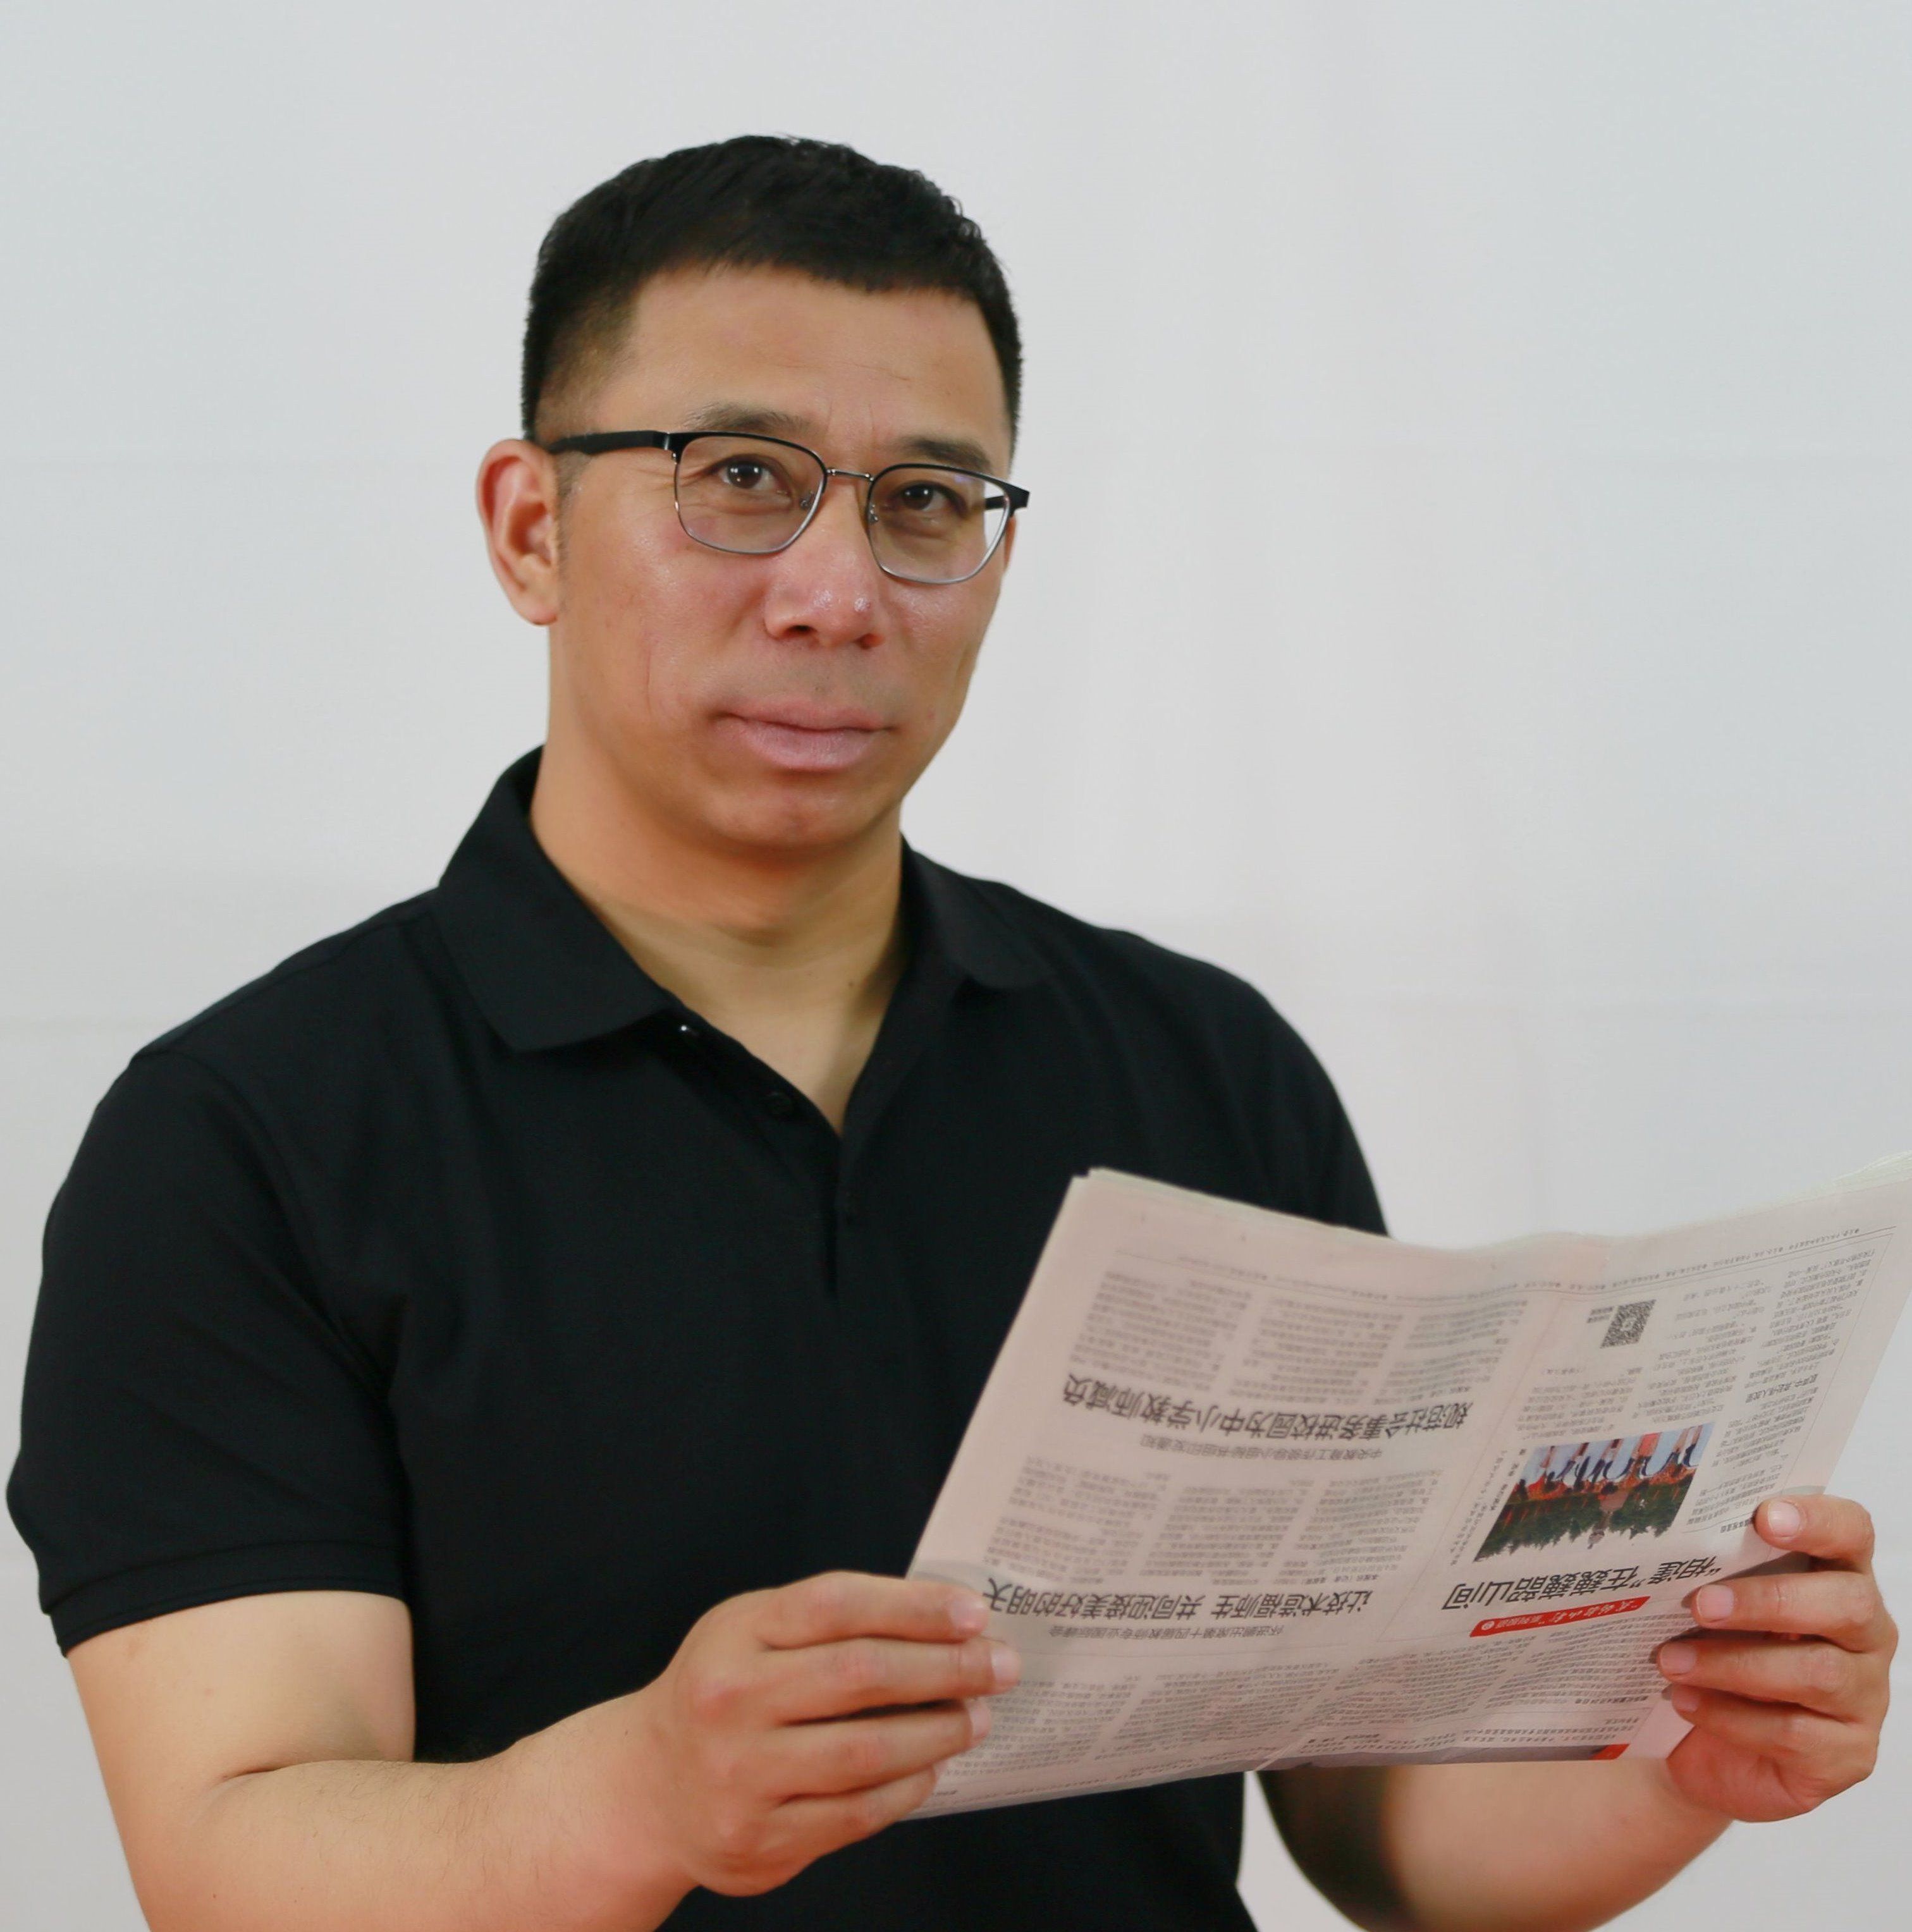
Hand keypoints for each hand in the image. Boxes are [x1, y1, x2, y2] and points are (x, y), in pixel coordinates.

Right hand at [617, 1572, 1018, 1900]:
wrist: (645, 1787)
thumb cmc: (724, 1692)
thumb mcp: (754, 1632)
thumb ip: (831, 1621)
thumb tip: (943, 1621)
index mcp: (737, 1632)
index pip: (838, 1603)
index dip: (914, 1604)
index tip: (975, 1612)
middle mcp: (732, 1699)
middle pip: (860, 1675)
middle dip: (946, 1668)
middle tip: (999, 1667)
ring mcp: (741, 1774)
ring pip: (865, 1751)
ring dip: (937, 1732)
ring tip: (976, 1718)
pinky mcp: (757, 1838)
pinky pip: (854, 1813)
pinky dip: (906, 1790)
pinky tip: (931, 1768)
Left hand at [1655, 1494, 1894, 1821]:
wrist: (1713, 1750)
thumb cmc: (1717, 1652)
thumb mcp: (1715, 1604)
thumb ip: (1713, 1569)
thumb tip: (1661, 1535)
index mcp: (1838, 1577)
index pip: (1852, 1532)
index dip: (1819, 1520)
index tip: (1765, 1516)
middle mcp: (1865, 1633)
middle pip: (1847, 1605)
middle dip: (1768, 1601)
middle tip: (1700, 1604)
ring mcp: (1865, 1695)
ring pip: (1818, 1673)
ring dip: (1735, 1664)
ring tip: (1671, 1660)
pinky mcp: (1847, 1753)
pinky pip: (1795, 1733)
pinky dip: (1730, 1716)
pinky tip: (1685, 1701)